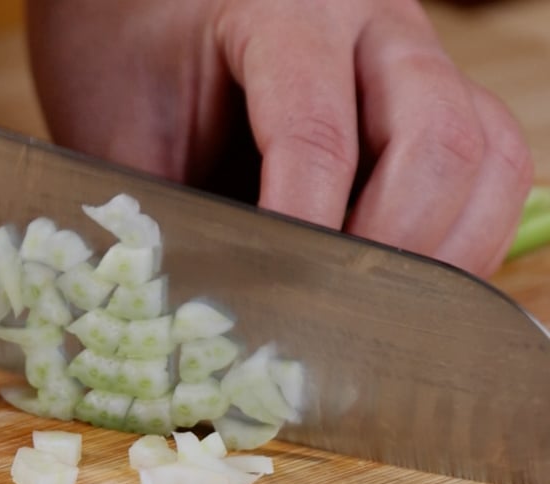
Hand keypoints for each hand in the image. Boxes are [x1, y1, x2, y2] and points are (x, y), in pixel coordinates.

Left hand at [26, 0, 532, 276]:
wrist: (151, 13)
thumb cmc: (134, 66)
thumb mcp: (127, 133)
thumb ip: (163, 212)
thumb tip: (198, 315)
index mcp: (282, 14)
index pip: (317, 135)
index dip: (304, 232)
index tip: (279, 305)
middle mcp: (370, 24)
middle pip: (437, 142)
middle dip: (392, 251)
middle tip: (339, 321)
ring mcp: (413, 58)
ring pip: (486, 156)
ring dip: (444, 253)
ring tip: (381, 315)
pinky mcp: (433, 96)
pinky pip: (488, 168)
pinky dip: (460, 238)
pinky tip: (407, 285)